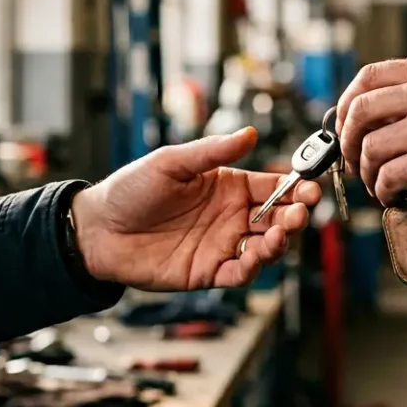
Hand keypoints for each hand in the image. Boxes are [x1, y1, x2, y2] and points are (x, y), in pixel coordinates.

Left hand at [70, 127, 321, 290]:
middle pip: (277, 218)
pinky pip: (240, 274)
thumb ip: (211, 151)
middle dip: (295, 216)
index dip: (295, 187)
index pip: (274, 186)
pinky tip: (254, 257)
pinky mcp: (208, 272)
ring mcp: (222, 245)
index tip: (309, 187)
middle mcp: (232, 216)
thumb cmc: (131, 190)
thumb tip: (248, 133)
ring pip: (265, 247)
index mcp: (229, 186)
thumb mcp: (171, 163)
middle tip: (298, 212)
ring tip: (278, 233)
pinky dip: (253, 268)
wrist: (98, 230)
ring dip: (279, 241)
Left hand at [336, 57, 406, 215]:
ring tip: (381, 184)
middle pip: (360, 110)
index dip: (346, 104)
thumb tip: (370, 120)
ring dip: (368, 173)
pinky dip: (385, 191)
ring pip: (371, 148)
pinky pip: (389, 176)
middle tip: (355, 161)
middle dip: (349, 142)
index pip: (368, 76)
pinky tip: (397, 196)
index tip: (344, 126)